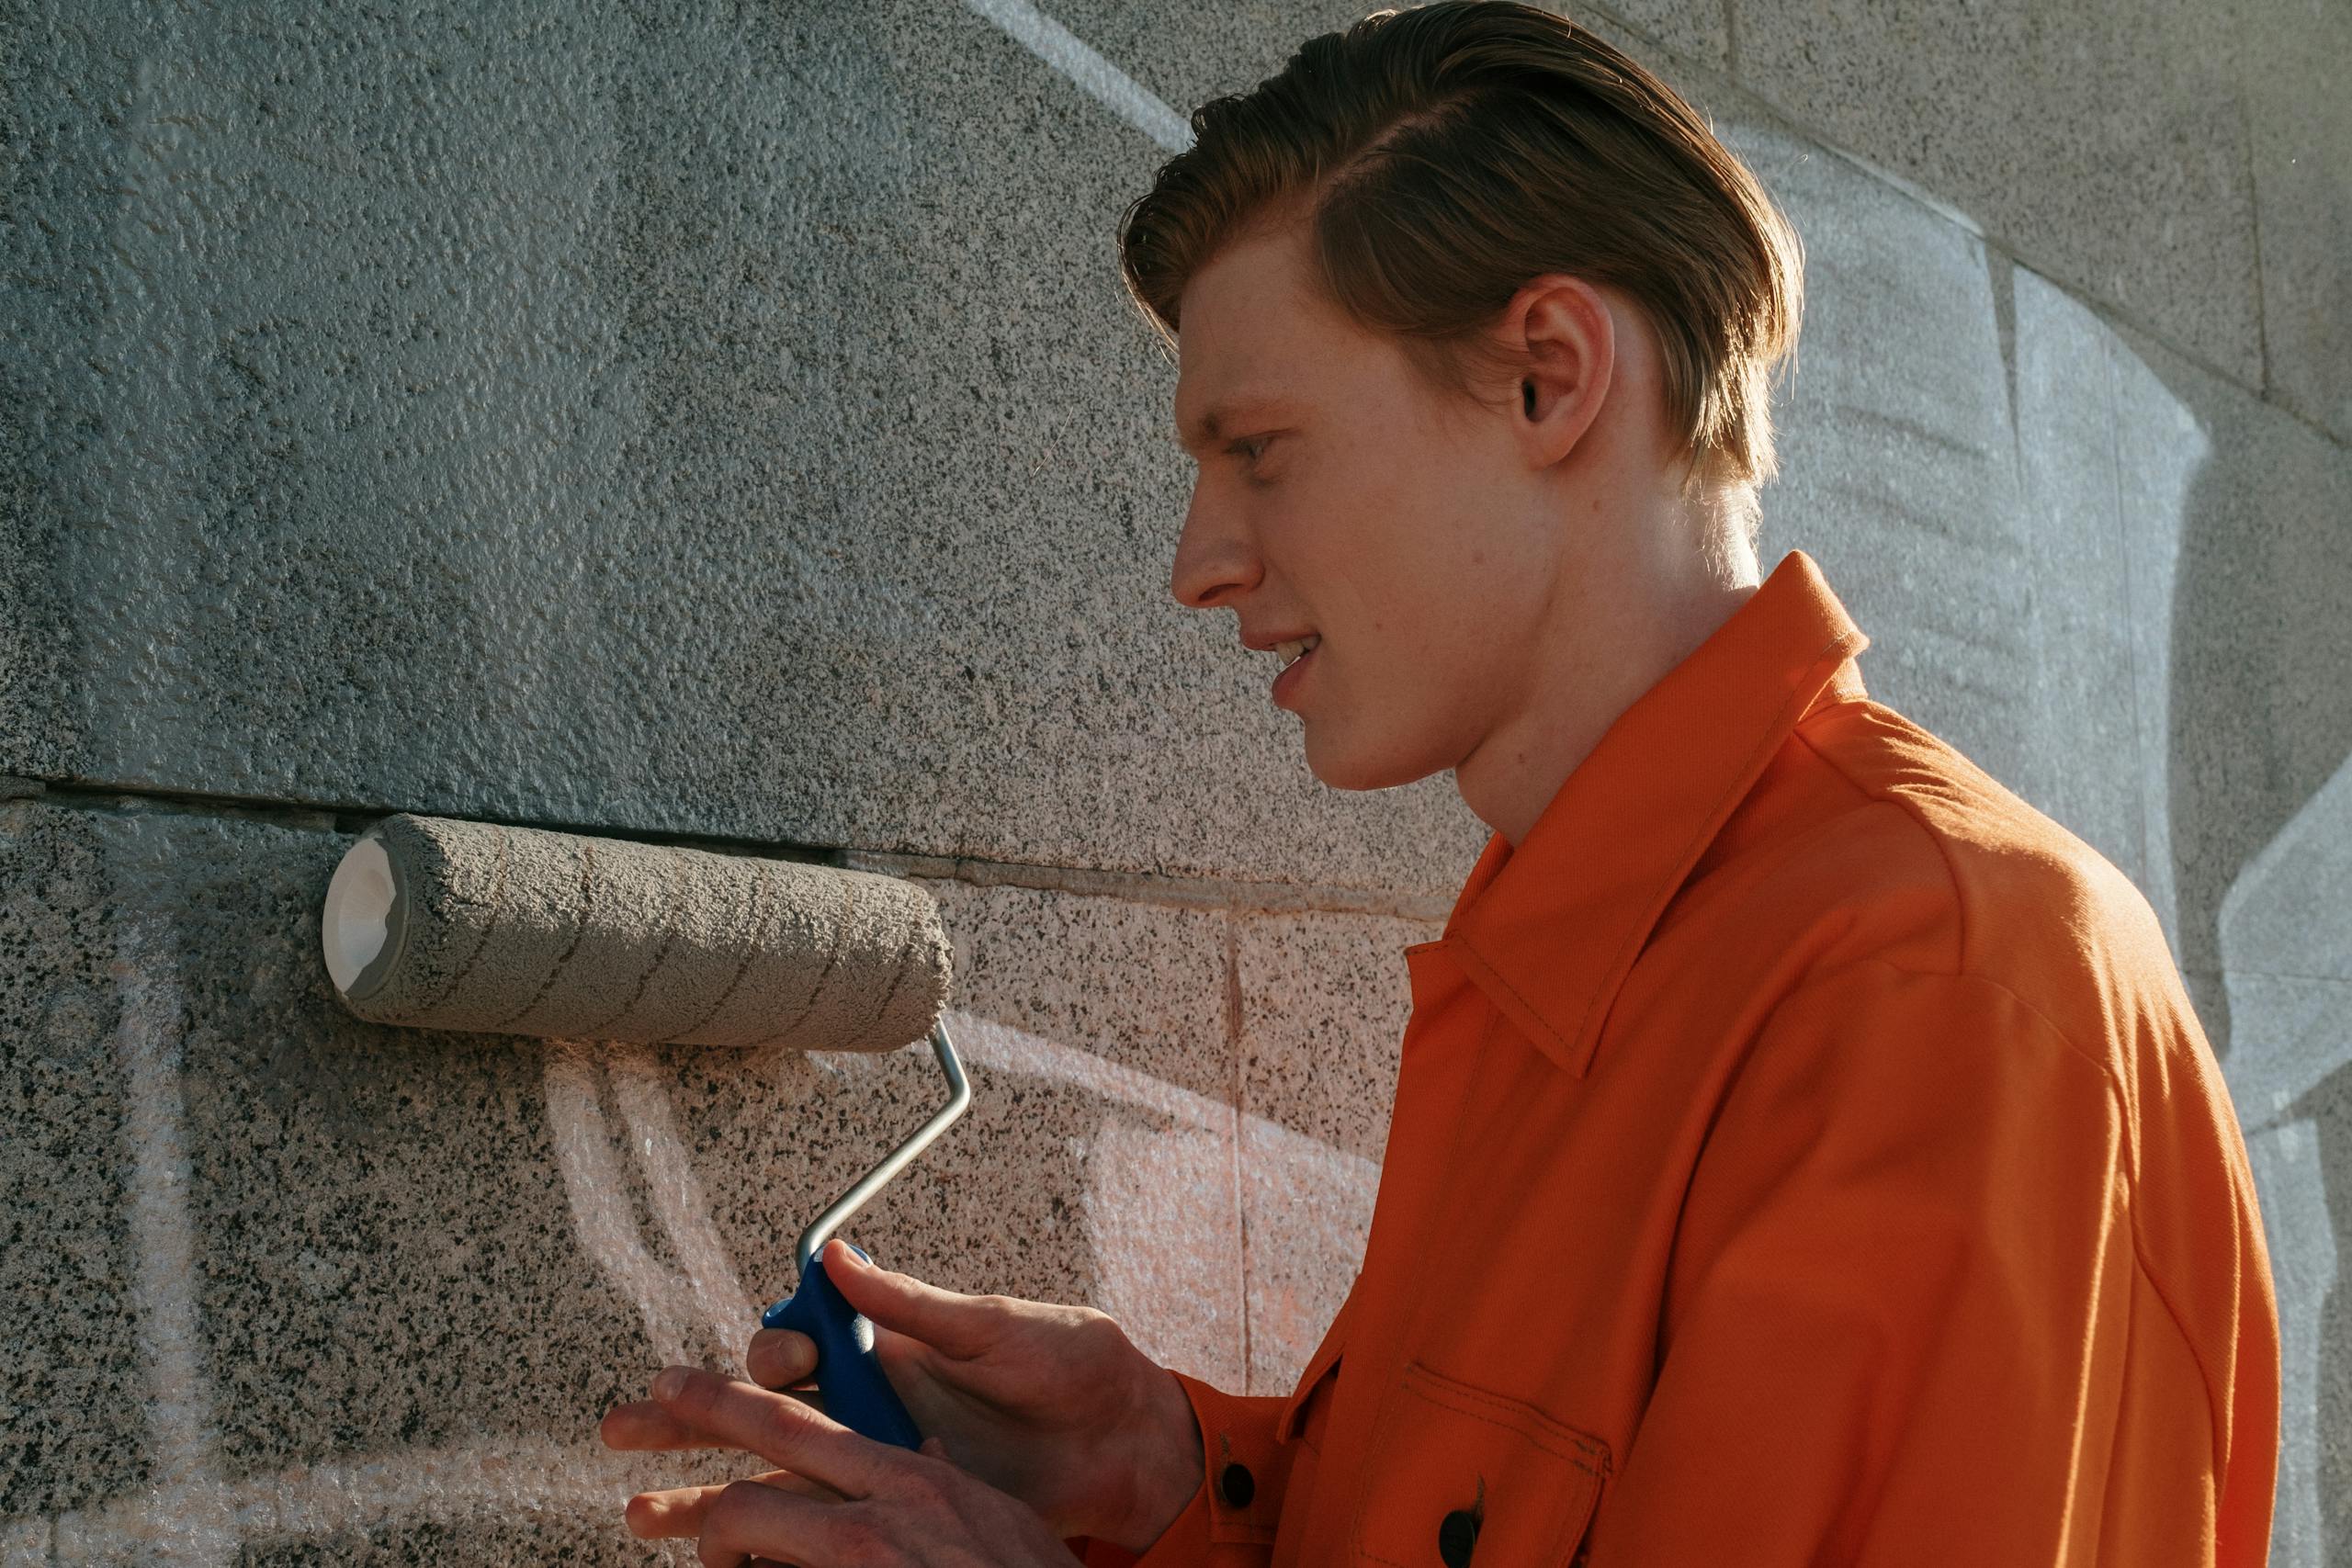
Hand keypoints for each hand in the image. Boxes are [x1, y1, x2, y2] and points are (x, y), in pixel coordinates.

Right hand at [602, 1239, 1202, 1551]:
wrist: (1124, 1439)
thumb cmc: (1070, 1366)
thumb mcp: (996, 1328)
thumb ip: (912, 1303)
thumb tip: (839, 1255)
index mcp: (885, 1346)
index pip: (799, 1345)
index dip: (773, 1350)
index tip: (774, 1358)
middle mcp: (869, 1402)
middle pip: (760, 1412)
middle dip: (688, 1418)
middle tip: (620, 1426)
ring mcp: (878, 1461)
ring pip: (771, 1476)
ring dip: (703, 1491)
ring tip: (638, 1513)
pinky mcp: (898, 1512)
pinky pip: (816, 1526)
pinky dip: (766, 1541)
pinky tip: (723, 1560)